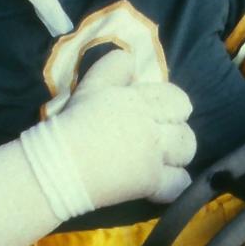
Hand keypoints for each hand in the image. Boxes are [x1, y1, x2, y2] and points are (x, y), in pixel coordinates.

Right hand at [55, 49, 196, 206]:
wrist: (57, 165)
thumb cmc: (70, 125)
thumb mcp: (89, 86)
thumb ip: (114, 68)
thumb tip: (132, 60)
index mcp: (137, 99)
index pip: (176, 97)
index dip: (172, 107)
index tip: (160, 115)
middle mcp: (151, 124)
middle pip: (185, 125)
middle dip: (177, 132)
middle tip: (161, 140)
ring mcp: (153, 154)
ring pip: (187, 151)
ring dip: (178, 156)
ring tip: (162, 161)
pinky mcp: (150, 181)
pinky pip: (179, 184)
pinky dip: (174, 185)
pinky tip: (161, 185)